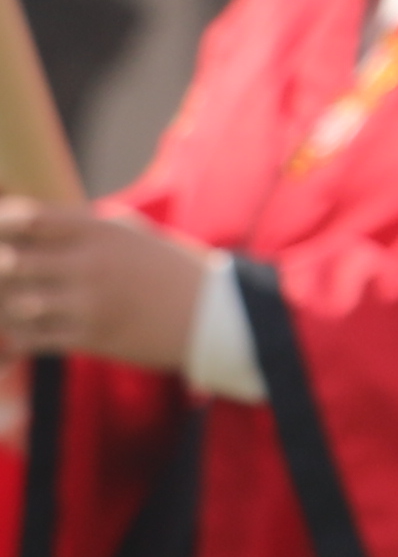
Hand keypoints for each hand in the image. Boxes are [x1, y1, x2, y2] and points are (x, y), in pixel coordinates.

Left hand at [0, 207, 219, 375]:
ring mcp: (91, 304)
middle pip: (9, 262)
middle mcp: (91, 265)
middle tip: (6, 275)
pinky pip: (34, 339)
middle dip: (0, 269)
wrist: (217, 317)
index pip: (25, 217)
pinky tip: (23, 329)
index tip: (4, 234)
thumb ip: (80, 224)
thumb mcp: (130, 231)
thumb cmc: (170, 269)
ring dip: (4, 305)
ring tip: (11, 303)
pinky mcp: (94, 339)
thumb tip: (28, 220)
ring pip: (15, 305)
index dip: (2, 225)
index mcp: (98, 232)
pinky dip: (18, 336)